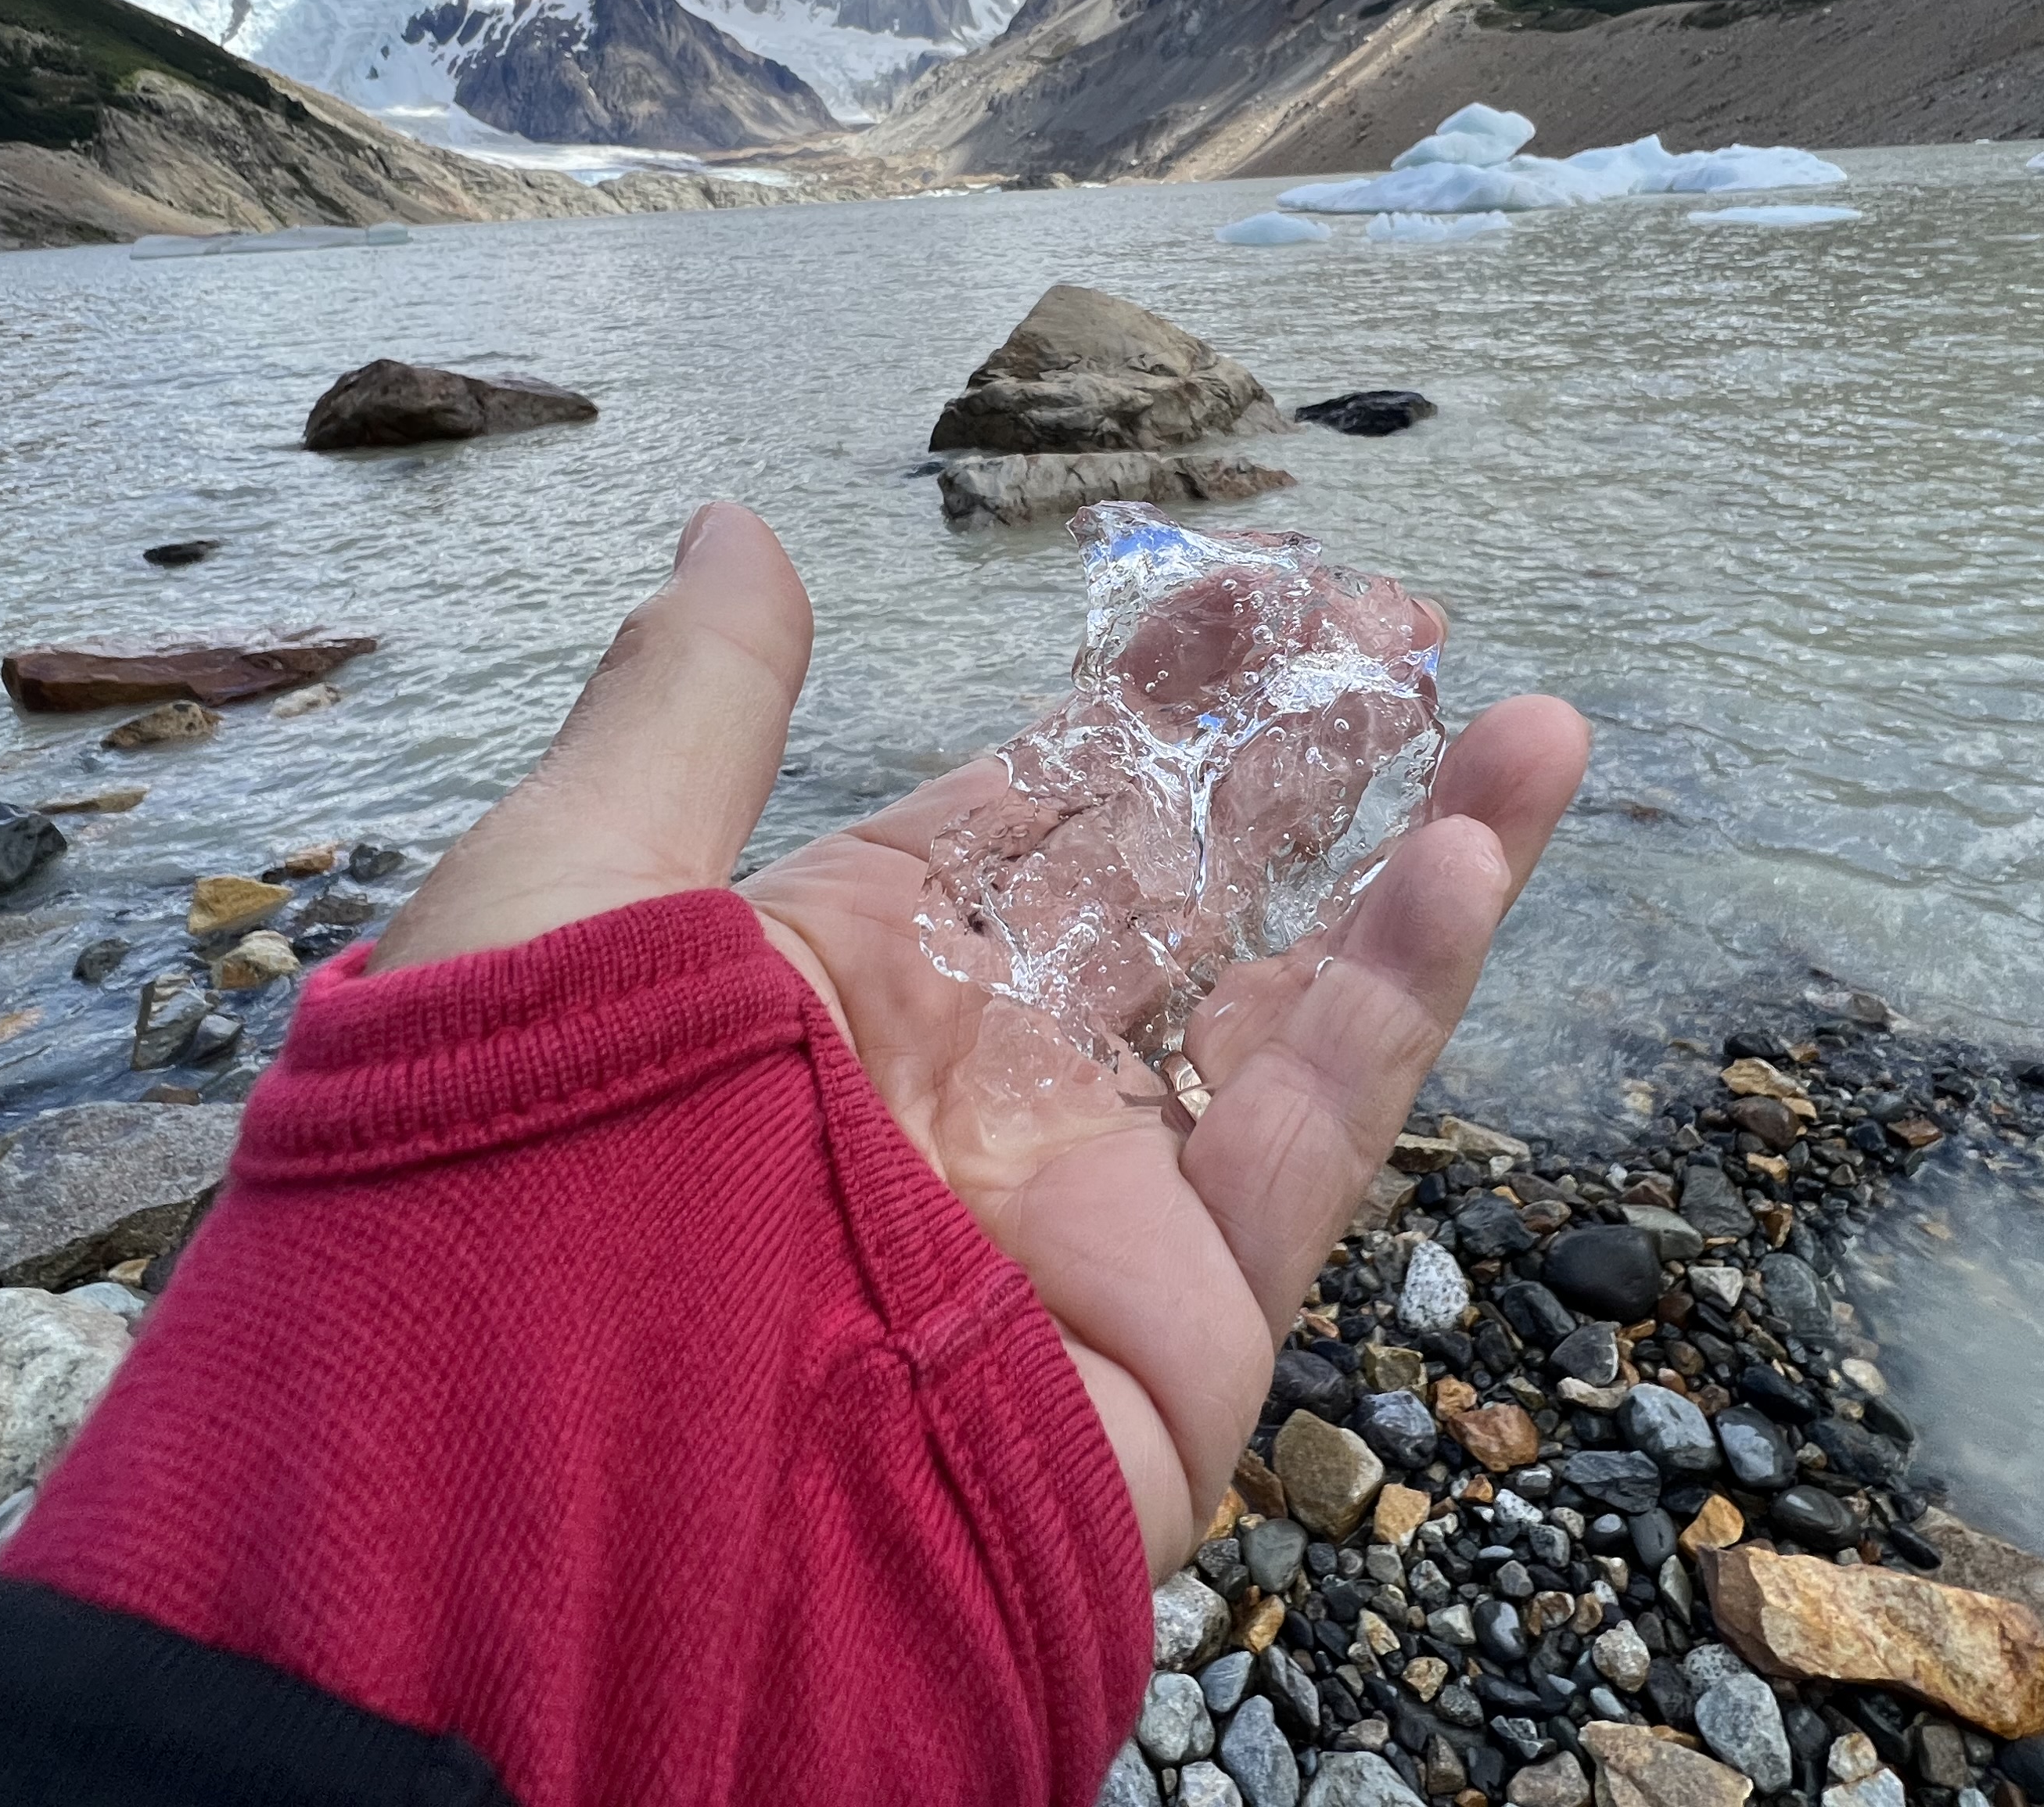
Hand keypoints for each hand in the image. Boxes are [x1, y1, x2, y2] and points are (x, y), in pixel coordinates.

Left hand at [369, 505, 1586, 1575]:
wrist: (556, 1516)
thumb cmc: (516, 1175)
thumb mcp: (570, 894)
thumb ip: (687, 711)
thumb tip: (734, 527)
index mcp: (832, 983)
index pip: (1025, 805)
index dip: (1139, 693)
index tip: (1240, 586)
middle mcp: (972, 1083)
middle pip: (1173, 879)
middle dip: (1289, 749)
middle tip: (1400, 615)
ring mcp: (1081, 1200)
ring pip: (1284, 998)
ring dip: (1415, 855)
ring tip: (1527, 718)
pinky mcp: (1173, 1319)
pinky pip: (1310, 1136)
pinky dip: (1404, 993)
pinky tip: (1474, 852)